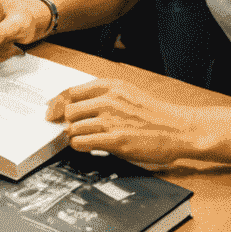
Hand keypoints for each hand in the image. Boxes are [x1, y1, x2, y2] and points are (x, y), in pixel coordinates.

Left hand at [45, 77, 226, 170]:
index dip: (59, 103)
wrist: (177, 128)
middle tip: (67, 128)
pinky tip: (84, 146)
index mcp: (111, 85)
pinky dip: (79, 146)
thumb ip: (103, 94)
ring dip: (72, 135)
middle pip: (69, 110)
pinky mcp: (115, 141)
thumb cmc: (153, 112)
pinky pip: (83, 142)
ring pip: (73, 127)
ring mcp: (111, 120)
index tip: (53, 111)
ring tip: (79, 138)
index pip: (71, 91)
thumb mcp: (128, 92)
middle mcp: (108, 100)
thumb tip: (75, 103)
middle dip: (66, 121)